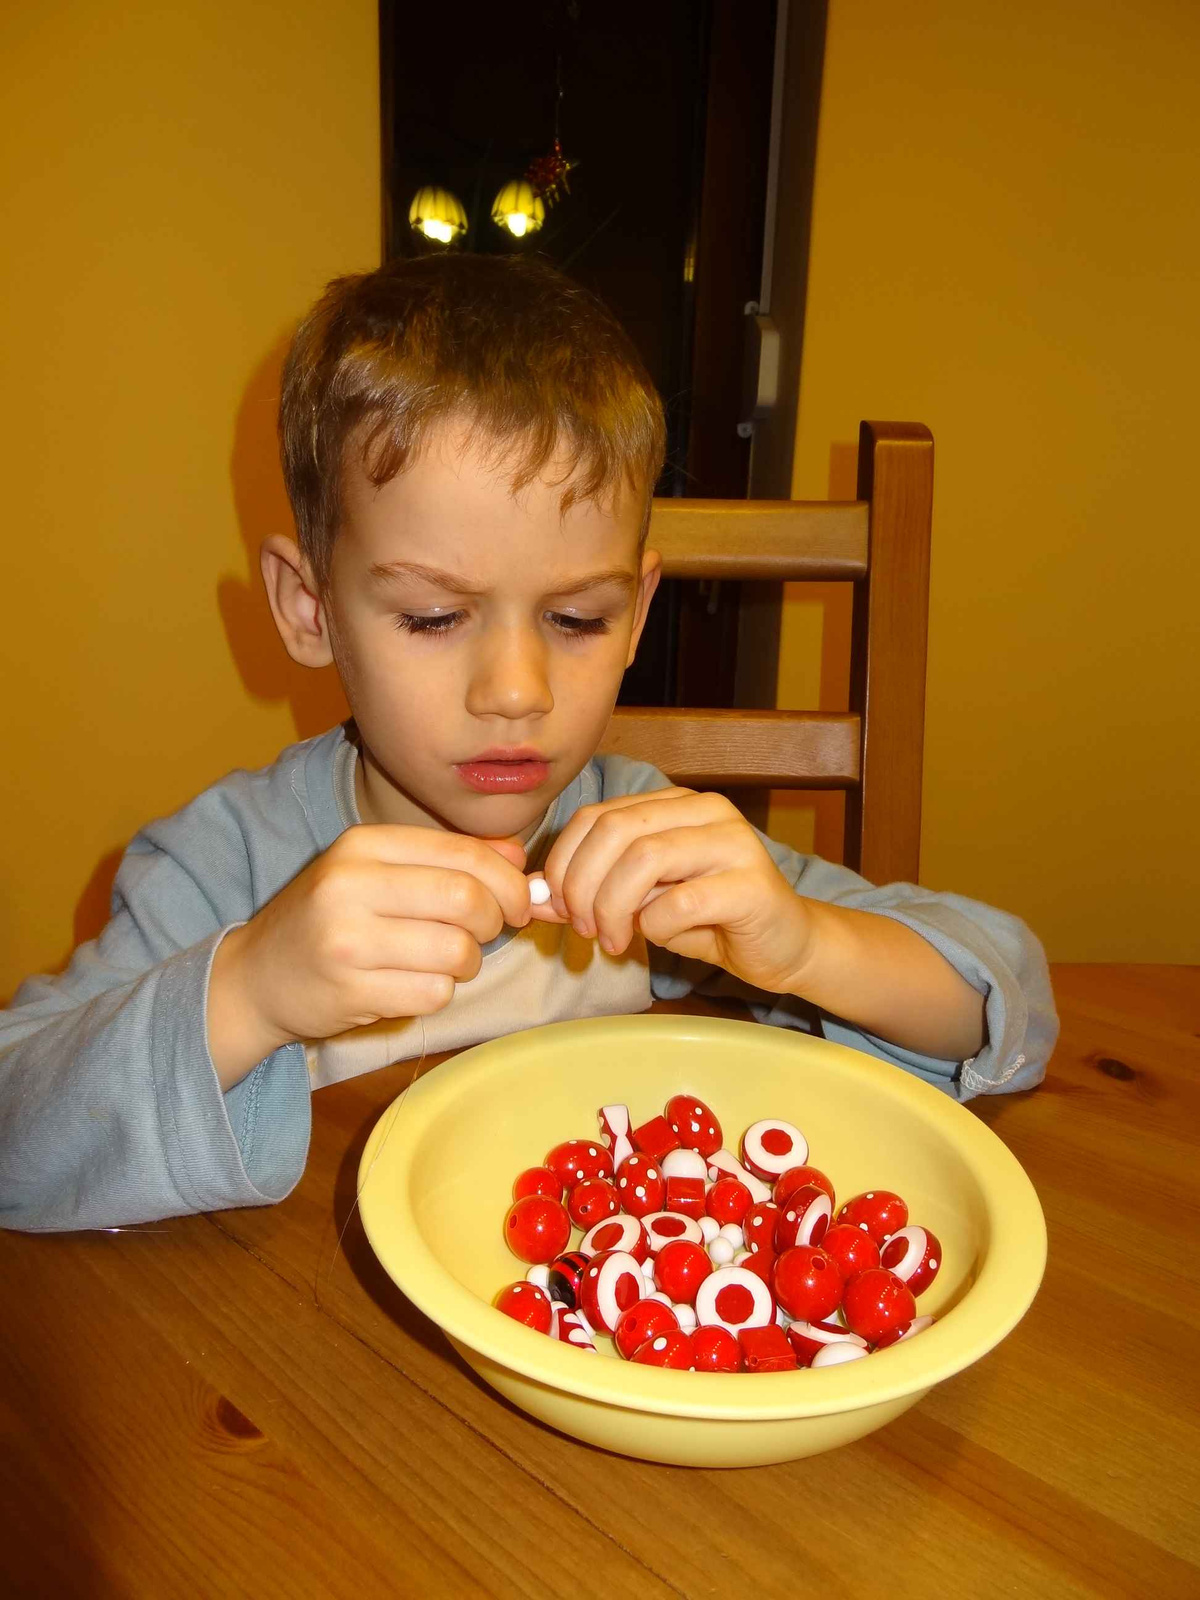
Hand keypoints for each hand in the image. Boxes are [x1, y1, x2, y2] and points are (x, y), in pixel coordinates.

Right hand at [208, 826, 530, 1087]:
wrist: (257, 976)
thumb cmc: (330, 917)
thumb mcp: (377, 870)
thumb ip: (447, 858)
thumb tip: (519, 860)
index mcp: (362, 845)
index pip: (462, 854)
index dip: (507, 881)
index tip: (518, 901)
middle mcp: (351, 886)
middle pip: (466, 899)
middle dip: (494, 920)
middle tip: (487, 932)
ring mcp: (348, 942)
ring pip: (456, 951)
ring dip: (468, 962)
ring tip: (447, 960)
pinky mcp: (351, 992)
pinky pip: (434, 994)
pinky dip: (440, 992)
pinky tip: (416, 983)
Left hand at [530, 789, 816, 995]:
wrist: (785, 946)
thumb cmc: (709, 920)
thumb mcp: (640, 903)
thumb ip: (590, 893)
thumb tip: (532, 897)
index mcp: (674, 803)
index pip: (596, 817)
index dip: (564, 863)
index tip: (559, 907)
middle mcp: (705, 810)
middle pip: (616, 832)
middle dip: (584, 886)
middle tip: (584, 929)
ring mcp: (733, 842)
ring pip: (645, 859)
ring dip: (614, 908)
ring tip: (614, 940)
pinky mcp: (752, 884)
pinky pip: (680, 902)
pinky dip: (655, 926)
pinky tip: (659, 939)